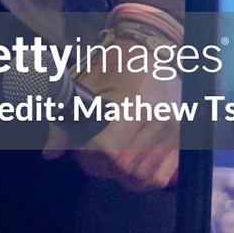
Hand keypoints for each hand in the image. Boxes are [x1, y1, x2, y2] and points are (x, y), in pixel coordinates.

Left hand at [41, 9, 183, 191]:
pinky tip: (128, 170)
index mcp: (137, 104)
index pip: (110, 150)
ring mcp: (175, 131)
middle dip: (102, 168)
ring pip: (143, 175)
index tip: (81, 152)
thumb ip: (67, 122)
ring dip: (121, 176)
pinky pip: (161, 175)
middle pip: (125, 167)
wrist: (152, 53)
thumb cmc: (118, 66)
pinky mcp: (183, 139)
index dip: (90, 156)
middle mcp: (160, 119)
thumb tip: (50, 154)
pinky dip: (142, 179)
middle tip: (90, 160)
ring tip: (107, 163)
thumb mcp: (89, 86)